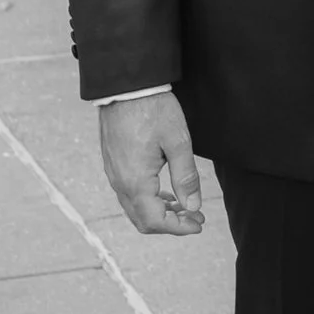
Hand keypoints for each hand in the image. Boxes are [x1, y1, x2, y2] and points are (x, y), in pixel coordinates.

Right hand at [99, 90, 203, 234]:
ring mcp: (113, 174)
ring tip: (186, 206)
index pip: (155, 221)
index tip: (200, 223)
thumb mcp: (178, 141)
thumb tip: (194, 206)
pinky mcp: (113, 164)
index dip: (179, 228)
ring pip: (135, 208)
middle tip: (196, 218)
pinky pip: (129, 194)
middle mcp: (119, 182)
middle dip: (171, 224)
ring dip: (160, 212)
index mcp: (135, 181)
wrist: (125, 85)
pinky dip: (149, 200)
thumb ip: (186, 177)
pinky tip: (166, 192)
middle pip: (142, 220)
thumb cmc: (153, 109)